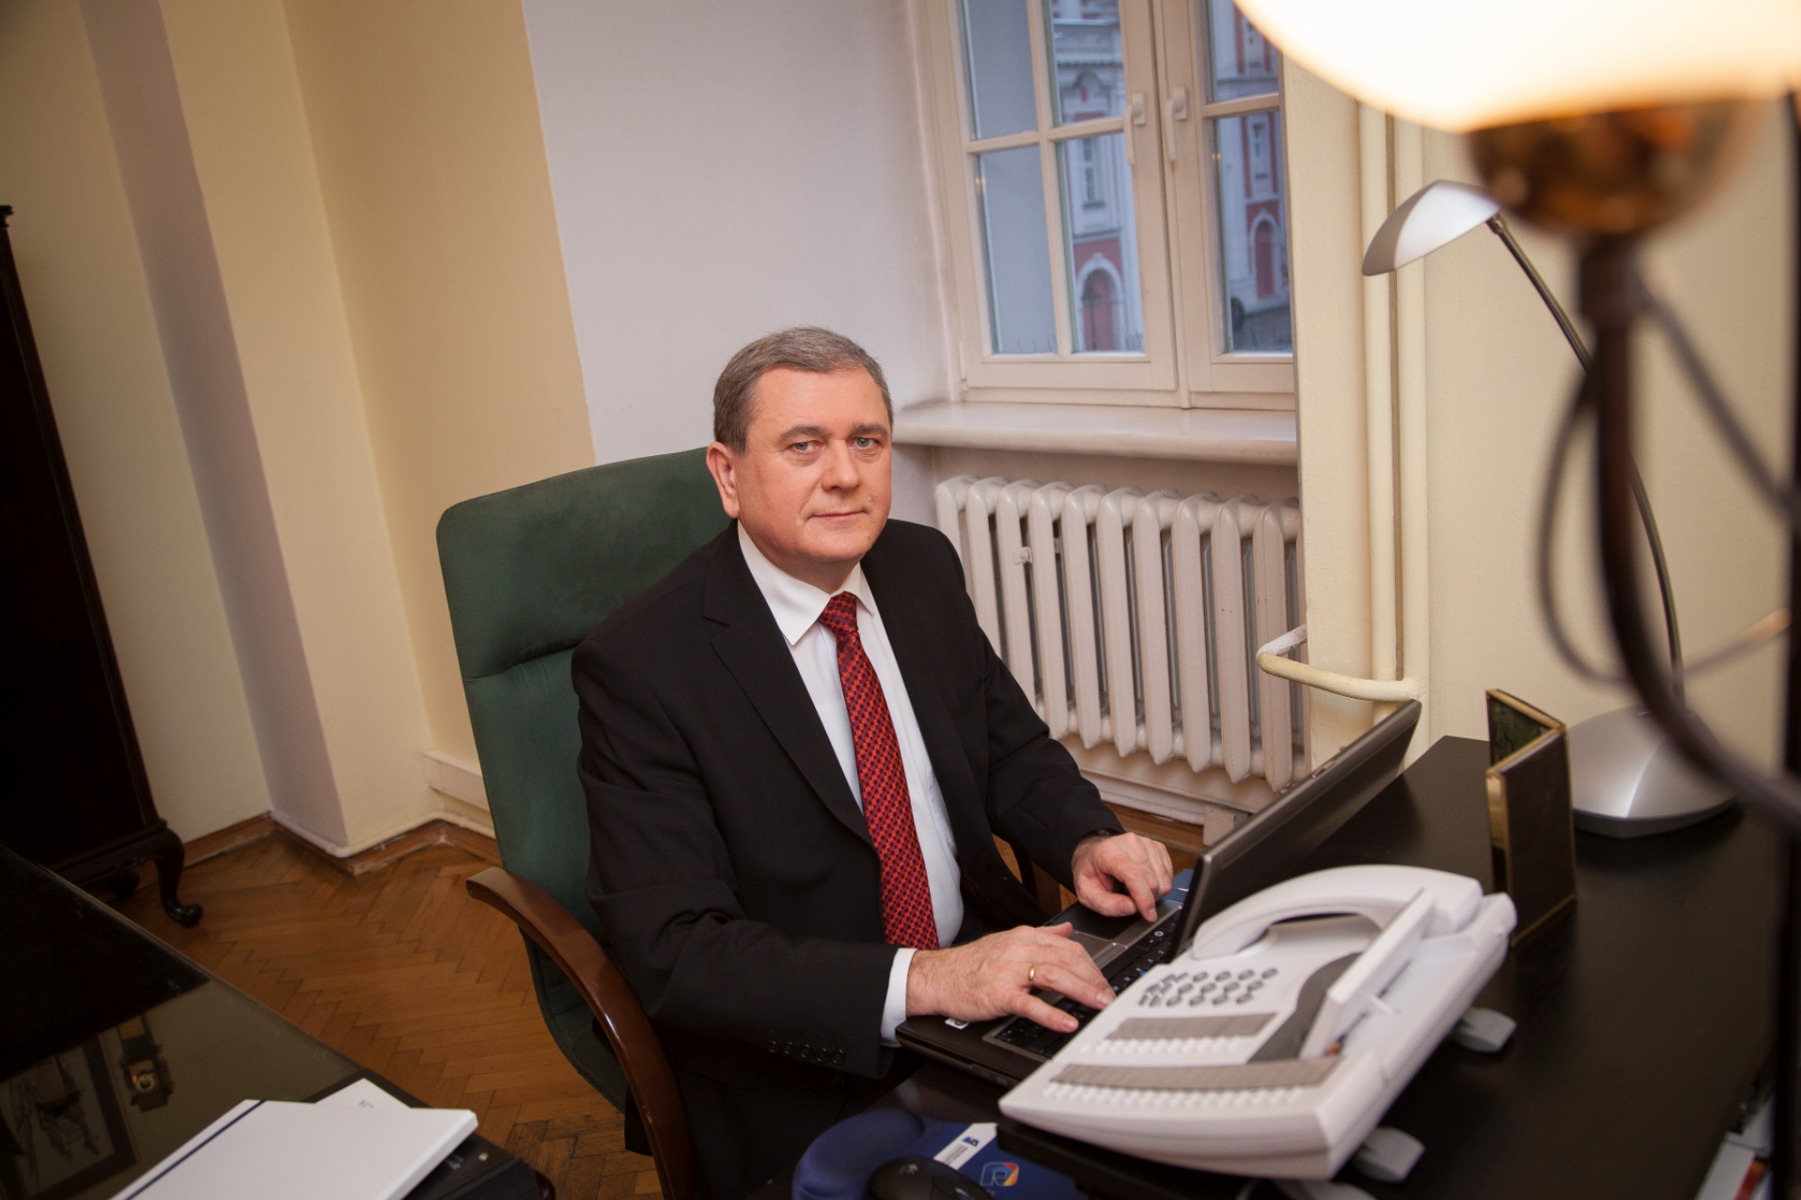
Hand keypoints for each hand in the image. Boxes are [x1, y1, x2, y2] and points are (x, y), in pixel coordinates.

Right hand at [905, 924, 1113, 1032]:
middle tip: (1110, 995)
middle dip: (1094, 978)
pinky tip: (1067, 1022)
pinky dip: (1051, 1014)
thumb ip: (1042, 935)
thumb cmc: (971, 963)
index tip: (1104, 981)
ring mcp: (1009, 972)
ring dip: (1082, 991)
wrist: (937, 976)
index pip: (1069, 947)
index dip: (1092, 965)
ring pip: (1054, 976)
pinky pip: (1030, 1004)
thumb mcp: (1008, 941)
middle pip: (1067, 959)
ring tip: (1101, 1004)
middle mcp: (1019, 950)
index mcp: (1024, 937)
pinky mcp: (998, 994)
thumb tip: (1067, 930)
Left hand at [1071, 832, 1173, 921]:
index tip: (1148, 915)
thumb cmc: (1090, 871)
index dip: (1144, 898)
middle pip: (1152, 880)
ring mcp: (1146, 843)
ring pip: (1163, 879)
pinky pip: (1169, 873)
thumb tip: (1131, 908)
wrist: (1093, 853)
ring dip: (1153, 892)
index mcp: (1109, 852)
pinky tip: (1144, 882)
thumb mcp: (1086, 893)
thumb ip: (1106, 905)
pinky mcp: (1157, 847)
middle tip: (1131, 899)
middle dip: (1146, 899)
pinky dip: (1159, 884)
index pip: (1134, 875)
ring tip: (1135, 889)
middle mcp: (1130, 843)